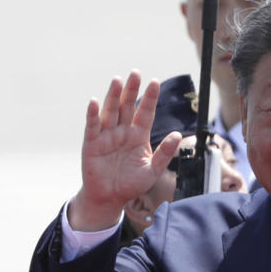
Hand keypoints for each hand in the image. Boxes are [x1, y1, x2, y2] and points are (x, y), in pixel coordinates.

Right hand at [72, 72, 180, 232]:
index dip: (150, 98)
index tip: (155, 82)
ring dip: (114, 96)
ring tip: (118, 80)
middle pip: (128, 106)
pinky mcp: (92, 143)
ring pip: (111, 111)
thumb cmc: (131, 184)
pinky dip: (93, 114)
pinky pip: (93, 126)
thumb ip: (165, 153)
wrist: (110, 199)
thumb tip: (178, 134)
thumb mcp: (152, 170)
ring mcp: (107, 135)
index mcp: (139, 135)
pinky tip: (95, 101)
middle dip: (132, 90)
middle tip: (135, 73)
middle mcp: (123, 131)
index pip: (146, 112)